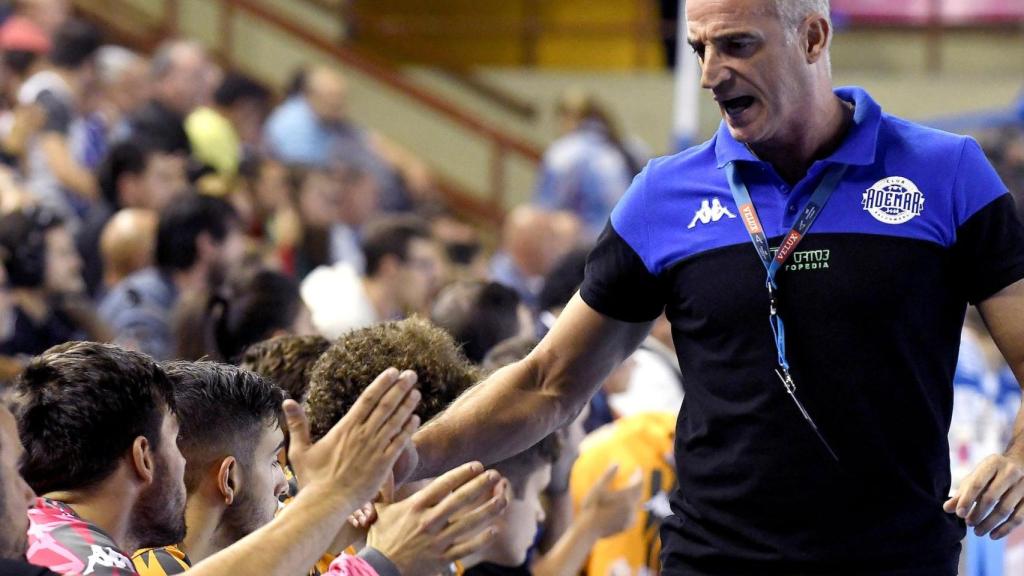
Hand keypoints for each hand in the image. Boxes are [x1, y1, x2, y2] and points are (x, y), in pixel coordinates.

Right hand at [284, 368, 420, 507]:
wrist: (326, 504)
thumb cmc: (312, 480)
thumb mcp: (301, 450)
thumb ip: (297, 424)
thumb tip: (287, 401)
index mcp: (345, 428)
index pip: (367, 399)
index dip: (381, 383)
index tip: (393, 371)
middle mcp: (363, 435)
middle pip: (385, 405)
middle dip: (400, 388)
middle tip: (411, 374)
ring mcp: (375, 449)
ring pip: (395, 421)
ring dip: (407, 405)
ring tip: (416, 391)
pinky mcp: (384, 465)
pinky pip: (400, 443)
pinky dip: (408, 429)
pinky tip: (416, 418)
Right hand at [367, 462, 508, 575]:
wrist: (379, 569)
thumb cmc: (381, 537)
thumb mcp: (380, 510)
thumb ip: (386, 490)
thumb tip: (385, 469)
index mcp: (415, 507)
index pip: (443, 485)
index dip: (462, 473)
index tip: (478, 465)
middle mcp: (428, 521)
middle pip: (460, 500)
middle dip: (480, 485)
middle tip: (495, 474)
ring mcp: (436, 541)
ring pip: (469, 524)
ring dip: (488, 510)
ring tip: (502, 499)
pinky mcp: (441, 559)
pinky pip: (467, 548)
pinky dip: (482, 539)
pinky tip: (495, 530)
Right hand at [579, 464, 643, 537]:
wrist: (589, 529)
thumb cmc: (592, 506)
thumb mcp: (598, 487)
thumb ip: (608, 474)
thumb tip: (617, 462)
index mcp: (626, 497)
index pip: (639, 482)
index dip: (639, 474)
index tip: (637, 468)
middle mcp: (631, 507)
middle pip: (639, 492)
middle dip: (638, 483)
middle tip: (634, 476)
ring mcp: (630, 517)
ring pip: (637, 502)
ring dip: (635, 494)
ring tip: (630, 487)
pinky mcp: (628, 525)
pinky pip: (633, 512)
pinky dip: (632, 505)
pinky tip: (626, 504)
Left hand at [944, 453, 1023, 539]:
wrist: (1020, 464)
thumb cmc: (991, 474)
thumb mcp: (975, 477)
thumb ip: (962, 493)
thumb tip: (947, 509)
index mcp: (992, 463)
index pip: (977, 484)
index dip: (967, 500)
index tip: (959, 514)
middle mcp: (1010, 472)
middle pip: (991, 498)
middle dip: (977, 513)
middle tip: (968, 523)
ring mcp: (1023, 485)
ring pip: (1005, 509)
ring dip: (989, 523)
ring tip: (977, 531)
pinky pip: (1018, 518)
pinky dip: (1005, 529)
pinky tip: (993, 536)